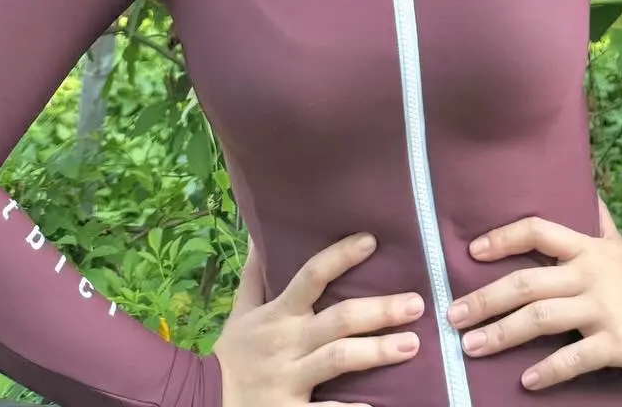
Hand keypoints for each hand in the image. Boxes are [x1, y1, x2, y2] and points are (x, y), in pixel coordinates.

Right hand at [214, 230, 425, 406]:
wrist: (204, 401)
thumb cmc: (233, 355)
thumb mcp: (240, 311)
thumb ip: (255, 274)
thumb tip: (258, 233)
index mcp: (279, 314)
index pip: (311, 276)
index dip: (340, 256)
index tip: (372, 241)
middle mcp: (288, 342)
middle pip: (337, 319)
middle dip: (378, 310)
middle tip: (416, 303)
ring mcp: (290, 378)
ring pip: (338, 359)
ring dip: (377, 351)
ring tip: (412, 345)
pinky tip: (378, 406)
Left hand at [444, 201, 621, 391]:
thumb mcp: (620, 246)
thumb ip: (598, 223)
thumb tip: (587, 191)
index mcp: (586, 249)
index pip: (537, 231)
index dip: (503, 238)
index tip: (472, 251)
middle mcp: (588, 274)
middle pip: (526, 281)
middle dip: (485, 299)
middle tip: (453, 315)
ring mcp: (601, 308)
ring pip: (541, 318)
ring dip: (502, 333)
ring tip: (472, 348)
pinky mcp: (616, 341)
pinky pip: (575, 357)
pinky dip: (548, 370)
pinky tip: (526, 381)